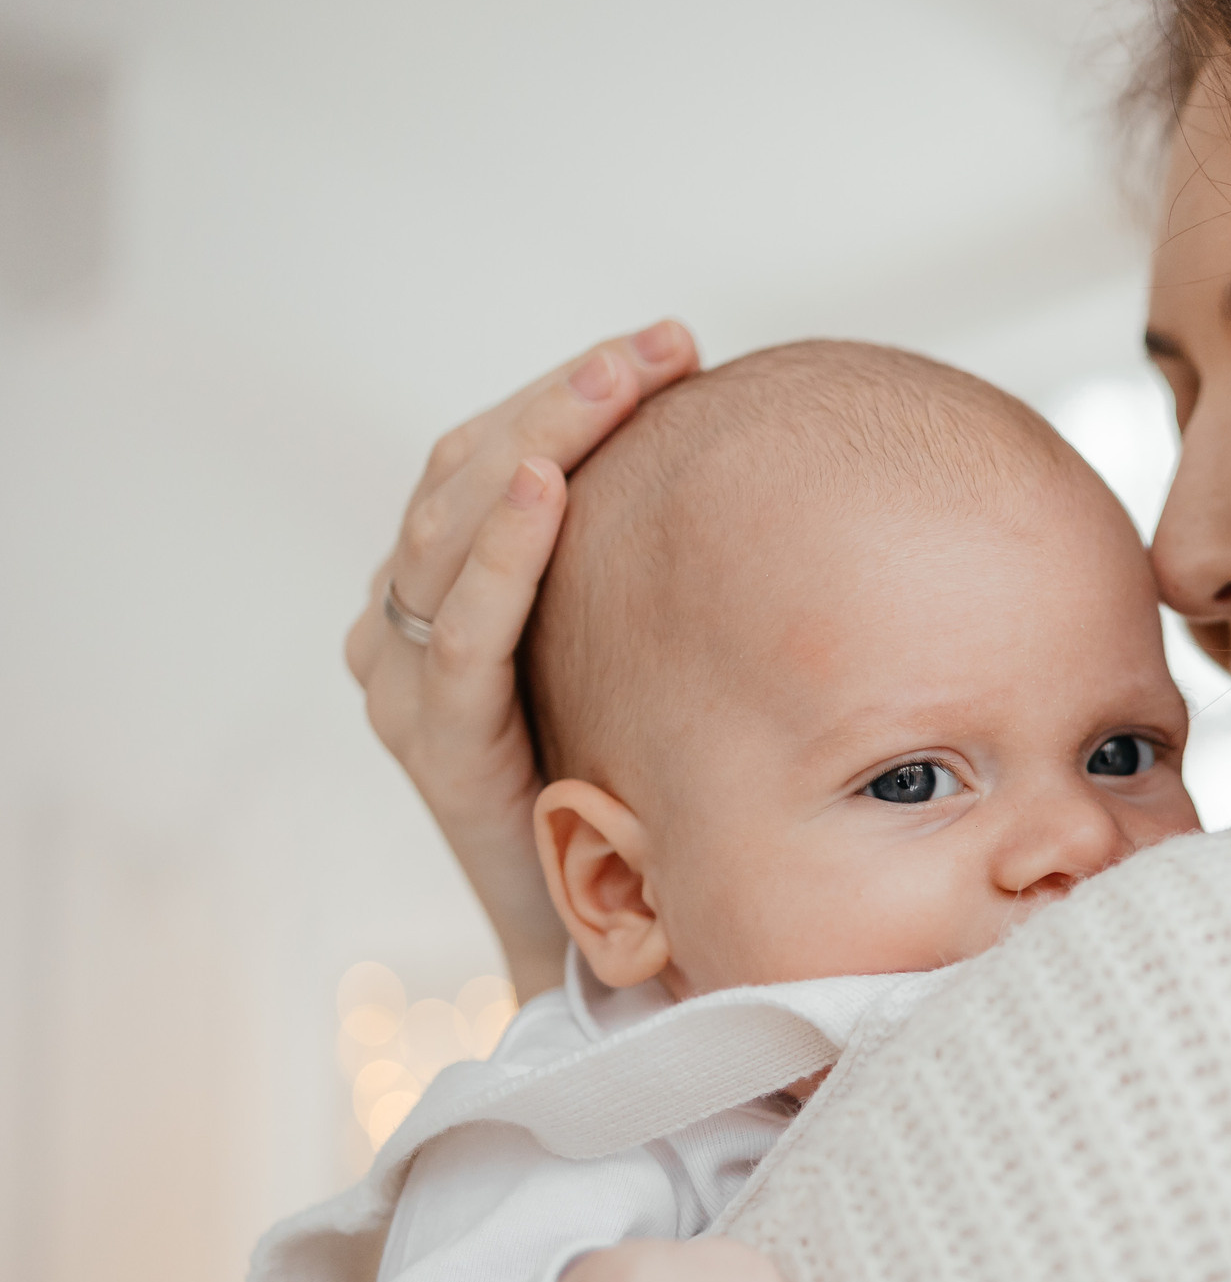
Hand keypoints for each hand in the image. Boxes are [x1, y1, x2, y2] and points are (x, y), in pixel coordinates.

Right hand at [346, 323, 699, 995]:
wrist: (591, 936)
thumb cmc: (624, 783)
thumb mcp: (636, 658)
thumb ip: (659, 578)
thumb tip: (774, 472)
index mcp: (450, 588)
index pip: (492, 456)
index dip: (569, 393)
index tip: (670, 347)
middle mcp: (406, 622)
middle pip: (468, 470)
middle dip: (566, 398)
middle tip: (661, 346)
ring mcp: (407, 682)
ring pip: (451, 529)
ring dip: (536, 442)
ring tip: (614, 382)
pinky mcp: (437, 748)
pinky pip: (461, 637)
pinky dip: (497, 557)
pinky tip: (543, 489)